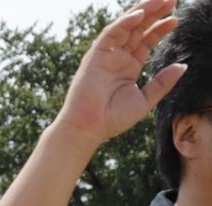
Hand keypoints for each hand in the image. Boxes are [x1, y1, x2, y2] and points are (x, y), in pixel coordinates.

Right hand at [54, 0, 183, 146]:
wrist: (89, 128)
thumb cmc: (112, 119)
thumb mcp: (146, 99)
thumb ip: (163, 82)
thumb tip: (182, 66)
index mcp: (129, 66)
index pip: (146, 40)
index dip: (161, 28)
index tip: (176, 19)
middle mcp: (117, 58)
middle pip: (138, 29)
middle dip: (155, 13)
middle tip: (172, 0)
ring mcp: (106, 55)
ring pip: (126, 26)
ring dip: (142, 11)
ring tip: (160, 1)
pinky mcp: (94, 56)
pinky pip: (110, 34)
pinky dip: (124, 23)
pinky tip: (140, 15)